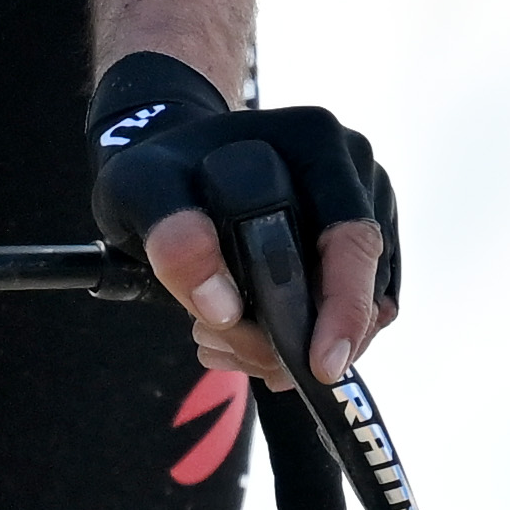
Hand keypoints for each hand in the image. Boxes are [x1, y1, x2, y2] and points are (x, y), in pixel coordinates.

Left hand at [84, 52, 402, 391]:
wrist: (175, 166)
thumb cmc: (162, 169)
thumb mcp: (143, 187)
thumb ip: (171, 234)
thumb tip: (222, 307)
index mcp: (318, 142)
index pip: (353, 237)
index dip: (345, 309)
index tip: (319, 367)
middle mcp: (357, 171)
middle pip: (362, 283)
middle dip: (301, 339)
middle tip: (224, 350)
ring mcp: (366, 210)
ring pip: (362, 309)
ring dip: (294, 346)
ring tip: (219, 340)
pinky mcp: (359, 248)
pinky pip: (352, 313)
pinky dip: (302, 340)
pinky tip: (243, 337)